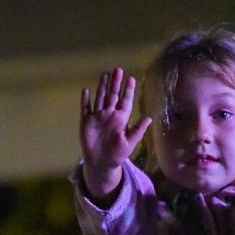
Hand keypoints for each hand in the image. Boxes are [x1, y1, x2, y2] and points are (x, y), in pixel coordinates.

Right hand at [80, 67, 151, 201]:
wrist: (101, 164)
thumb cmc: (117, 155)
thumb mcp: (129, 143)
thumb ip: (138, 130)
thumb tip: (149, 118)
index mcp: (120, 119)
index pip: (125, 101)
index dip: (128, 90)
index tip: (131, 78)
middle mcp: (109, 115)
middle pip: (113, 95)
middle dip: (116, 83)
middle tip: (119, 69)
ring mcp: (97, 117)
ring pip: (100, 98)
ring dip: (102, 86)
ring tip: (106, 74)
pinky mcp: (86, 122)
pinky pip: (86, 108)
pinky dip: (85, 100)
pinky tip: (86, 90)